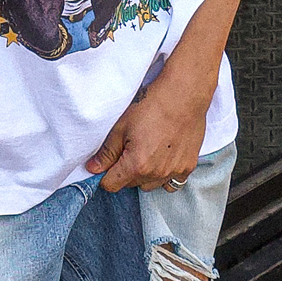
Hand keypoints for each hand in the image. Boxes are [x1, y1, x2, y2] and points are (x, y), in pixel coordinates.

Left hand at [85, 42, 217, 192]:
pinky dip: (164, 175)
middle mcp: (156, 174)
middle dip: (124, 172)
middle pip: (130, 185)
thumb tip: (93, 168)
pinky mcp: (188, 167)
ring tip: (147, 153)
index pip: (112, 185)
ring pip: (150, 185)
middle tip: (128, 150)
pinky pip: (172, 182)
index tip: (108, 163)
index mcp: (137, 165)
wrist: (184, 95)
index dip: (105, 175)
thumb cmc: (152, 106)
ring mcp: (174, 172)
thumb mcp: (121, 127)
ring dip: (144, 175)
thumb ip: (106, 153)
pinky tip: (163, 159)